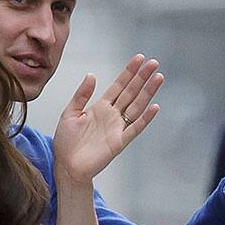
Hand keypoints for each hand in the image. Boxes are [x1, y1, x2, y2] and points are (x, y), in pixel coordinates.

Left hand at [53, 54, 162, 185]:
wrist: (66, 166)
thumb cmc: (66, 142)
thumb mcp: (70, 113)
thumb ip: (81, 95)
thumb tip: (91, 75)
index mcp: (100, 107)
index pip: (118, 86)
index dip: (128, 72)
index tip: (139, 59)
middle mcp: (112, 115)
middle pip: (131, 93)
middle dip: (142, 77)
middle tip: (154, 62)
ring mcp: (117, 128)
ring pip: (136, 106)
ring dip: (147, 93)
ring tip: (158, 78)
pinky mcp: (119, 142)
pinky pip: (135, 128)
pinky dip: (145, 118)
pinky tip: (154, 106)